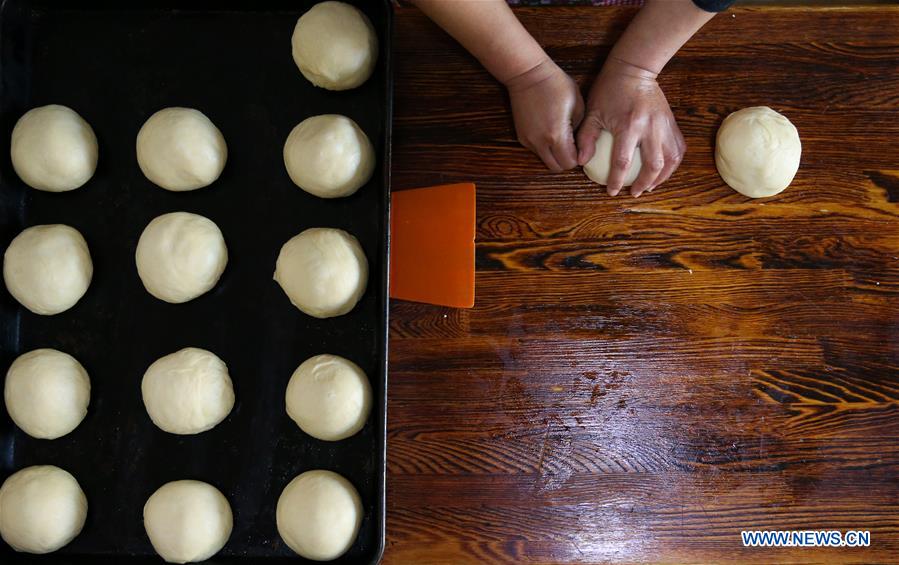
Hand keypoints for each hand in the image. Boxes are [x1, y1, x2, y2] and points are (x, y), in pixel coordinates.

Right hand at [505, 59, 584, 171]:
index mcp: (556, 135)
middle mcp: (540, 142)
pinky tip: (550, 131)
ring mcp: (528, 140)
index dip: (578, 157)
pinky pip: (536, 151)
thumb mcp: (578, 104)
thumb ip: (581, 129)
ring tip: (562, 137)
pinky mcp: (521, 136)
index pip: (569, 163)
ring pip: (545, 160)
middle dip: (566, 160)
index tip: (581, 146)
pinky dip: (545, 147)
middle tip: (573, 146)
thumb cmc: (555, 84)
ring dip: (555, 155)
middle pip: (556, 167)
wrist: (527, 75)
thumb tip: (580, 144)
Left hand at [576, 58, 685, 196]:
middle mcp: (650, 128)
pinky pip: (678, 148)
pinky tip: (663, 170)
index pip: (623, 162)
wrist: (634, 69)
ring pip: (671, 159)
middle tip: (634, 192)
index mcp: (628, 126)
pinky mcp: (672, 122)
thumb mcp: (593, 112)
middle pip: (653, 165)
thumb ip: (587, 138)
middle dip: (644, 183)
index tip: (612, 192)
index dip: (617, 180)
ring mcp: (664, 125)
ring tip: (650, 186)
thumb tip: (582, 162)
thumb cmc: (609, 90)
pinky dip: (673, 163)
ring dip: (662, 177)